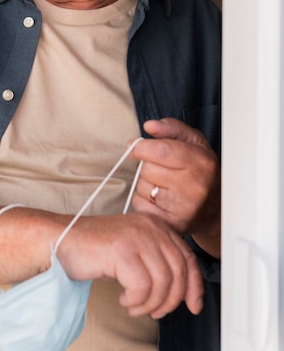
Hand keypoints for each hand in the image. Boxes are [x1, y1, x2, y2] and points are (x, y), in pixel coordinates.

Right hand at [57, 212, 203, 318]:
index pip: (187, 257)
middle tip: (153, 311)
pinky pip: (142, 287)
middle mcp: (149, 227)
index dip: (194, 286)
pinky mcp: (121, 250)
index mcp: (155, 225)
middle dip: (170, 300)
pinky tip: (123, 299)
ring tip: (134, 305)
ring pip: (162, 283)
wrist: (61, 240)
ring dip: (149, 304)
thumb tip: (181, 291)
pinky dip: (135, 301)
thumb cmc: (94, 249)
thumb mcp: (133, 251)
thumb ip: (157, 262)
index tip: (193, 305)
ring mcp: (135, 237)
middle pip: (179, 272)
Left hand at [129, 118, 220, 256]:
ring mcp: (184, 208)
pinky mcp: (172, 224)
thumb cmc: (201, 170)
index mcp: (200, 162)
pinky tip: (160, 199)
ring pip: (142, 187)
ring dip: (146, 183)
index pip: (161, 151)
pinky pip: (140, 205)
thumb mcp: (194, 142)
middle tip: (160, 168)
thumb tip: (149, 126)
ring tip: (163, 184)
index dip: (141, 147)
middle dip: (147, 165)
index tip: (136, 147)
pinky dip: (144, 201)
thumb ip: (171, 128)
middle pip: (147, 169)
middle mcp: (195, 186)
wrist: (215, 207)